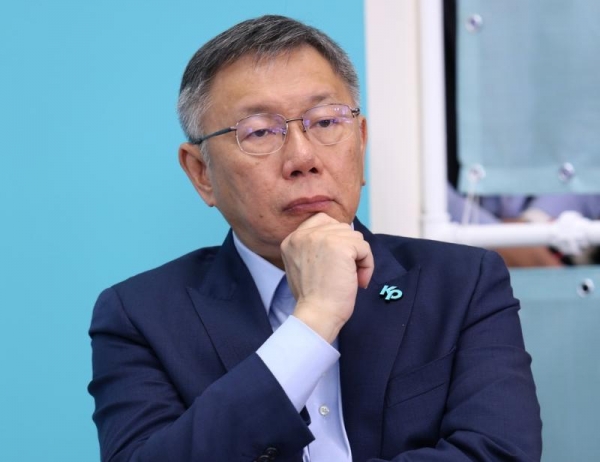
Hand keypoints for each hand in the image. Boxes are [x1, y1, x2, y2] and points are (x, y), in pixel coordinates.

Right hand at [280, 213, 373, 342]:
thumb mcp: (302, 266)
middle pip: (341, 228)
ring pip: (355, 237)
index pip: (322, 220)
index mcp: (292, 239)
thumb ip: (314, 248)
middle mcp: (304, 234)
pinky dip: (367, 265)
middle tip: (344, 274)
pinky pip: (364, 248)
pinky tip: (359, 281)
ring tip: (350, 278)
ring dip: (358, 259)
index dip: (336, 237)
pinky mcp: (340, 246)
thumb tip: (342, 239)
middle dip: (349, 250)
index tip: (337, 260)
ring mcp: (322, 238)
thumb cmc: (313, 298)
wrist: (317, 315)